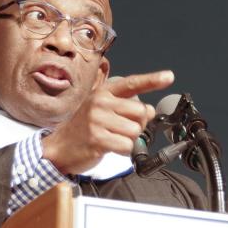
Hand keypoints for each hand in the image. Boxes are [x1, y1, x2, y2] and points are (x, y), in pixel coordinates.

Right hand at [43, 70, 173, 174]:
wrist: (59, 147)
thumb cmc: (84, 128)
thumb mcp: (103, 111)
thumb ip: (127, 107)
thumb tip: (150, 110)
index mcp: (103, 92)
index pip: (132, 83)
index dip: (152, 80)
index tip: (169, 76)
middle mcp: (100, 103)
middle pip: (140, 112)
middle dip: (137, 124)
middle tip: (120, 129)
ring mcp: (98, 120)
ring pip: (135, 131)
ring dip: (129, 139)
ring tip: (112, 138)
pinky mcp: (97, 138)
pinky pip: (126, 145)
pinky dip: (123, 150)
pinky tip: (109, 147)